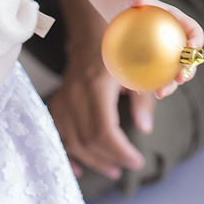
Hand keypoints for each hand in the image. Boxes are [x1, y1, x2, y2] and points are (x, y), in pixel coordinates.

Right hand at [48, 34, 150, 179]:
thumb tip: (145, 129)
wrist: (91, 34)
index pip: (104, 131)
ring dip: (93, 160)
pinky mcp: (58, 103)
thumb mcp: (137, 72)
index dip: (121, 151)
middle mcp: (75, 96)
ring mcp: (63, 100)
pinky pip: (58, 135)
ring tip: (113, 169)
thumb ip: (142, 101)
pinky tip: (79, 168)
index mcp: (96, 87)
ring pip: (74, 142)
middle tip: (130, 165)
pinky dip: (68, 153)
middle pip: (89, 141)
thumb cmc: (119, 52)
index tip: (137, 160)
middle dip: (111, 158)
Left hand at [125, 0, 203, 95]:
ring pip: (174, 73)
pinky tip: (140, 91)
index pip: (195, 32)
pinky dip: (150, 85)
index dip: (198, 42)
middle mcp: (178, 42)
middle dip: (189, 71)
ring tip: (160, 93)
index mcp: (181, 24)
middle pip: (189, 59)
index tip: (193, 49)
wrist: (124, 15)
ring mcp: (167, 56)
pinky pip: (155, 77)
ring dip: (171, 85)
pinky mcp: (155, 65)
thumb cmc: (133, 3)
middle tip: (180, 78)